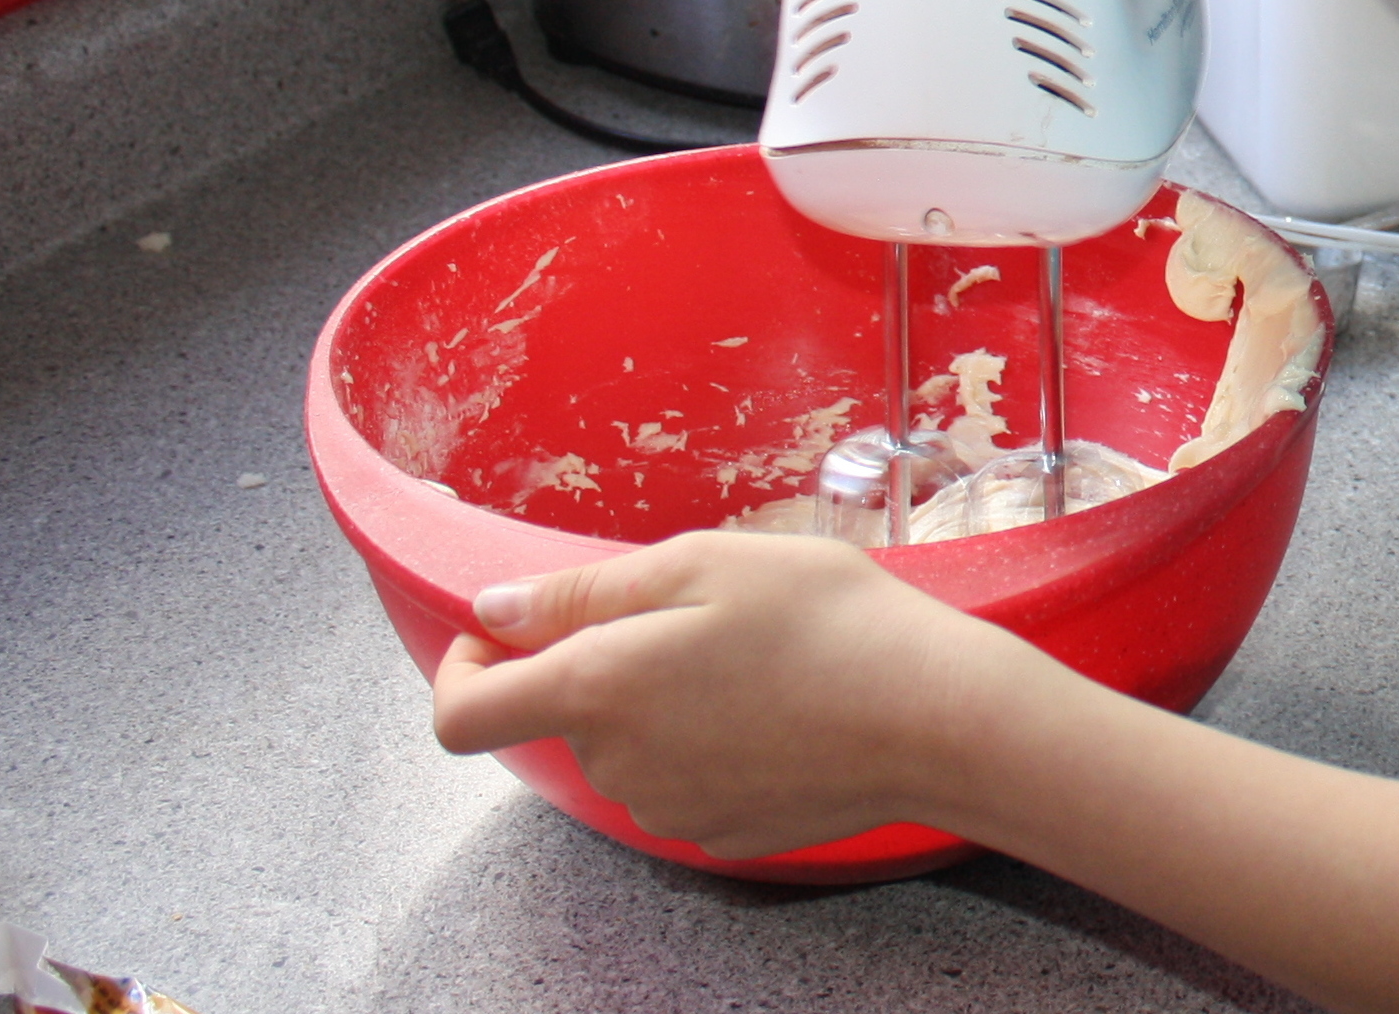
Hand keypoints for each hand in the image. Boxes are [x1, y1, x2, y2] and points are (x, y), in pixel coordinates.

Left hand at [428, 530, 1023, 856]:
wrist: (935, 715)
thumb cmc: (827, 621)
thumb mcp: (704, 565)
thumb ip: (583, 592)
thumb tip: (495, 611)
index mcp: (598, 690)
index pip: (463, 714)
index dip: (464, 667)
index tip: (508, 630)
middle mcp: (617, 766)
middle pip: (567, 716)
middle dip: (607, 662)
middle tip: (699, 612)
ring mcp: (670, 809)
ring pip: (630, 746)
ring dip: (662, 702)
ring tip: (755, 656)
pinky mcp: (723, 833)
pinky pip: (686, 779)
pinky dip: (711, 742)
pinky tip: (779, 707)